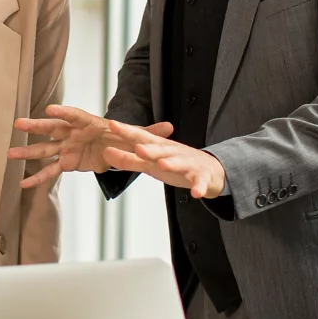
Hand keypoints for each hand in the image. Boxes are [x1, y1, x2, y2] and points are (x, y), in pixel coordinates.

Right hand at [11, 105, 174, 187]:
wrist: (114, 148)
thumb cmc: (122, 137)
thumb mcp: (138, 137)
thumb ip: (150, 133)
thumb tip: (171, 127)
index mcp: (89, 123)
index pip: (75, 115)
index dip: (64, 112)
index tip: (50, 108)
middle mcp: (74, 133)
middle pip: (53, 128)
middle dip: (36, 126)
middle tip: (19, 124)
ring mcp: (67, 147)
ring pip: (45, 149)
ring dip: (28, 152)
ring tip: (9, 154)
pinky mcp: (66, 162)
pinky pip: (50, 171)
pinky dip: (37, 178)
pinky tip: (23, 185)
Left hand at [97, 120, 225, 198]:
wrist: (211, 170)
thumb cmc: (176, 164)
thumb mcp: (150, 163)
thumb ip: (129, 159)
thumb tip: (106, 153)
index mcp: (160, 147)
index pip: (141, 137)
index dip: (127, 131)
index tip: (111, 124)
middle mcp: (174, 152)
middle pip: (160, 149)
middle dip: (149, 148)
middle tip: (137, 148)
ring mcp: (189, 164)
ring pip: (180, 163)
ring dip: (172, 163)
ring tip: (163, 164)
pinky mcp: (202, 177)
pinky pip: (201, 182)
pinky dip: (200, 187)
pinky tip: (196, 194)